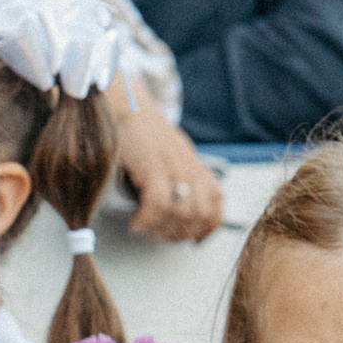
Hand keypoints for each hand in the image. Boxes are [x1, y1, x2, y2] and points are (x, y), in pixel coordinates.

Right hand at [112, 105, 222, 242]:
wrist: (125, 104)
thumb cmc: (139, 133)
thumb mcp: (167, 155)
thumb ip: (176, 178)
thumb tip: (176, 210)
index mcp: (194, 164)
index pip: (217, 202)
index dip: (208, 226)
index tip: (192, 238)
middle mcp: (189, 165)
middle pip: (200, 213)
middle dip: (180, 233)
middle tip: (159, 234)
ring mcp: (173, 165)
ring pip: (182, 212)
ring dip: (162, 229)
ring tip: (146, 228)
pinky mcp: (153, 165)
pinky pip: (159, 203)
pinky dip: (147, 220)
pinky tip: (136, 222)